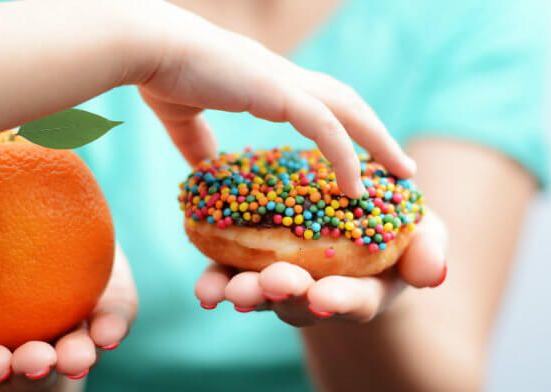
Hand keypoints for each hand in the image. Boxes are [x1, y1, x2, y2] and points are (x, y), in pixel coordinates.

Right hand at [0, 244, 135, 391]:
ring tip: (80, 356)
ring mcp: (72, 329)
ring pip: (77, 354)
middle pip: (33, 372)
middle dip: (34, 372)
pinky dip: (113, 327)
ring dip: (78, 358)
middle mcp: (31, 344)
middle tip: (38, 361)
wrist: (34, 221)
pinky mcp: (106, 307)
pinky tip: (111, 331)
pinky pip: (113, 320)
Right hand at [136, 1, 415, 196]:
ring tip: (403, 173)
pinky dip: (345, 156)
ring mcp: (284, 83)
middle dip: (377, 133)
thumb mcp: (183, 117)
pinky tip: (356, 187)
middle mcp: (284, 79)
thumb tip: (205, 168)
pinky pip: (325, 128)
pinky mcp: (277, 93)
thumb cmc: (161, 74)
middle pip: (347, 104)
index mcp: (267, 83)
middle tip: (401, 165)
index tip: (360, 152)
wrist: (147, 47)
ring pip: (348, 112)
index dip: (345, 125)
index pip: (320, 102)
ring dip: (378, 142)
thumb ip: (197, 142)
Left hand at [193, 212, 446, 325]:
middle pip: (299, 301)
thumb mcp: (423, 236)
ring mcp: (282, 282)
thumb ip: (429, 251)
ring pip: (260, 292)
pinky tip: (204, 287)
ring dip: (243, 291)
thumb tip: (432, 272)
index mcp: (362, 289)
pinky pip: (231, 276)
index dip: (340, 300)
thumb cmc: (394, 234)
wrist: (352, 227)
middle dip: (284, 293)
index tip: (326, 297)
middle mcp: (318, 294)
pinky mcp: (251, 264)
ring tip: (227, 289)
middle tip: (272, 283)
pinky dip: (216, 282)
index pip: (354, 300)